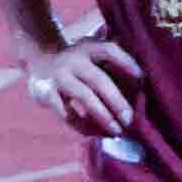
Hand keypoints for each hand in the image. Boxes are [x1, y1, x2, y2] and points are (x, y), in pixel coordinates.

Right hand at [16, 33, 142, 137]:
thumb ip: (113, 65)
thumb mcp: (93, 54)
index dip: (126, 63)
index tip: (141, 78)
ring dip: (102, 116)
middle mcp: (74, 60)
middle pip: (98, 80)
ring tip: (115, 131)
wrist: (40, 58)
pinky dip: (81, 125)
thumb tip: (140, 88)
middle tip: (129, 120)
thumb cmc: (78, 62)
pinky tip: (93, 133)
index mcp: (88, 48)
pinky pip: (66, 112)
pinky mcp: (45, 93)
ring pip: (83, 97)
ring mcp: (59, 76)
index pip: (109, 51)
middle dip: (116, 101)